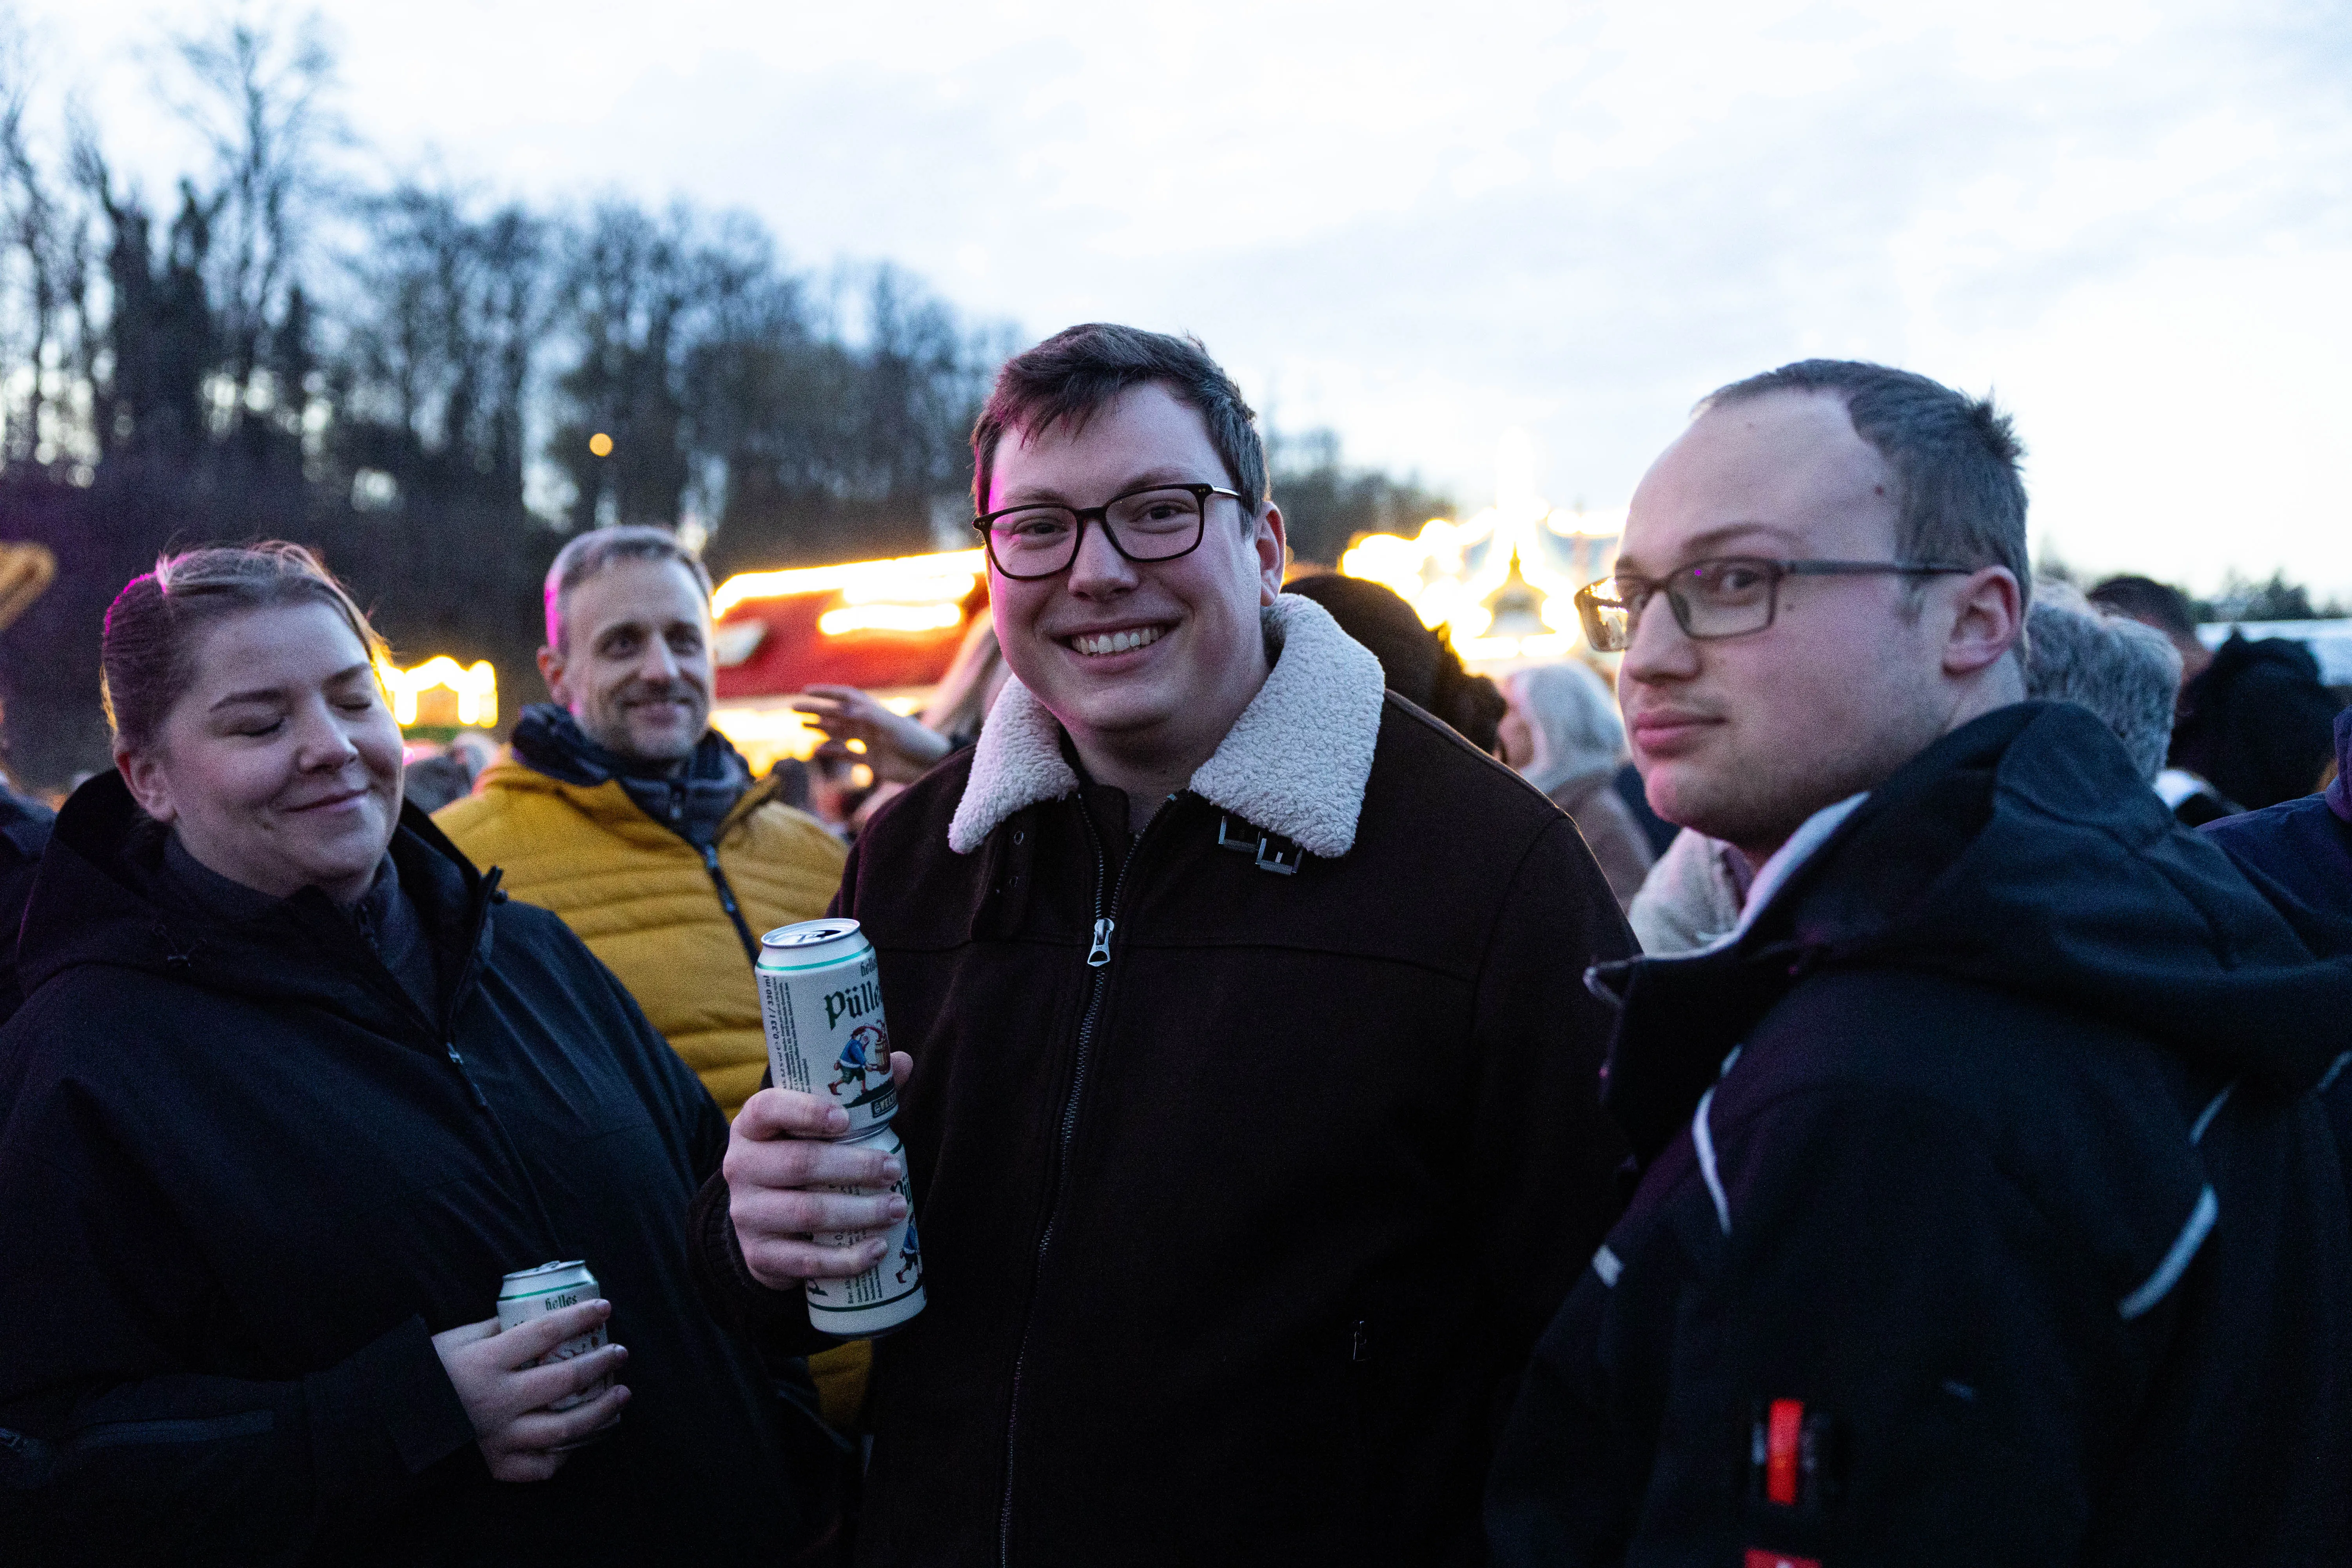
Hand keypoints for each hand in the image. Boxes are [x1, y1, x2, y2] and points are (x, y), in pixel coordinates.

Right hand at [432, 1302, 629, 1481]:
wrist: (388, 1425)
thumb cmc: (423, 1374)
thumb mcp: (456, 1340)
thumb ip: (495, 1327)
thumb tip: (533, 1313)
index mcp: (487, 1363)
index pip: (545, 1333)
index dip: (579, 1318)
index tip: (604, 1309)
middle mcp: (498, 1401)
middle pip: (565, 1380)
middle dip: (601, 1364)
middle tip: (620, 1353)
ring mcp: (499, 1437)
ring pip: (565, 1429)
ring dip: (601, 1411)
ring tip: (621, 1395)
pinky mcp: (495, 1465)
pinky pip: (540, 1467)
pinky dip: (564, 1456)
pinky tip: (580, 1441)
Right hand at [725, 1054, 915, 1291]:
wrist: (763, 1222)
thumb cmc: (801, 1156)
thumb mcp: (817, 1126)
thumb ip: (856, 1096)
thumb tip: (902, 1061)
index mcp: (751, 1125)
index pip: (768, 1109)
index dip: (806, 1112)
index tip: (845, 1119)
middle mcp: (740, 1167)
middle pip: (799, 1164)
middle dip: (854, 1167)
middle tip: (894, 1169)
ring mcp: (747, 1214)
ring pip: (806, 1213)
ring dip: (858, 1212)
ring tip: (898, 1208)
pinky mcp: (760, 1255)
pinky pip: (805, 1261)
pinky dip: (845, 1259)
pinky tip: (877, 1249)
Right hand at [792, 686, 952, 783]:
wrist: (933, 766)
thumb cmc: (917, 742)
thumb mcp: (893, 726)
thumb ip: (868, 716)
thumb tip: (842, 708)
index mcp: (875, 712)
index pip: (846, 696)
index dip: (826, 692)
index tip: (805, 690)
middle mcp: (870, 725)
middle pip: (838, 713)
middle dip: (816, 709)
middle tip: (793, 707)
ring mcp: (870, 742)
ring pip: (840, 732)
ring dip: (821, 727)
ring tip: (801, 723)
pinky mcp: (873, 761)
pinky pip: (848, 755)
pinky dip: (833, 752)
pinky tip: (817, 750)